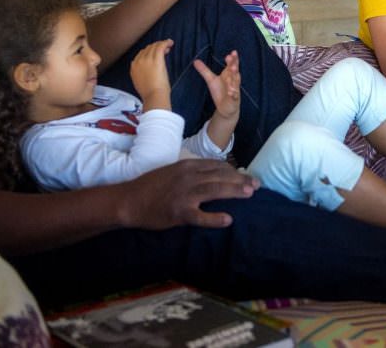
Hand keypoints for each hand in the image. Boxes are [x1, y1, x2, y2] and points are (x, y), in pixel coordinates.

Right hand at [118, 159, 258, 229]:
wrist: (129, 201)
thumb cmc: (151, 187)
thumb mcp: (173, 171)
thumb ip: (192, 172)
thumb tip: (214, 175)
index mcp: (187, 165)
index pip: (217, 166)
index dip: (234, 171)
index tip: (247, 175)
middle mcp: (188, 177)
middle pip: (221, 176)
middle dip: (241, 180)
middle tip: (257, 184)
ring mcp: (184, 195)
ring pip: (216, 190)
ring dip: (235, 191)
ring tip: (250, 194)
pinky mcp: (179, 213)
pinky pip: (201, 216)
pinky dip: (215, 218)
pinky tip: (227, 220)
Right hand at [130, 40, 173, 110]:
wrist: (154, 96)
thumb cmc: (150, 93)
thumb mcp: (140, 82)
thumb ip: (141, 73)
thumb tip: (147, 70)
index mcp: (133, 67)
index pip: (141, 54)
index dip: (149, 52)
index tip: (157, 54)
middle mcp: (138, 61)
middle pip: (147, 49)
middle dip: (155, 47)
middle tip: (164, 50)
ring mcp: (146, 60)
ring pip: (154, 46)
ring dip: (161, 44)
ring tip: (168, 46)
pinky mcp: (156, 60)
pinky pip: (160, 46)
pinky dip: (165, 43)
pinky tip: (170, 42)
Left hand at [194, 50, 241, 122]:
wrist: (225, 108)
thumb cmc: (220, 92)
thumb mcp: (211, 80)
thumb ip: (204, 70)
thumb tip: (195, 60)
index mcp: (229, 75)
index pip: (232, 65)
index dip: (232, 59)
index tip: (232, 52)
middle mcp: (233, 81)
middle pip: (234, 71)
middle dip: (234, 64)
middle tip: (231, 57)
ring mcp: (235, 89)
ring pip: (236, 82)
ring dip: (235, 76)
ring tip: (233, 69)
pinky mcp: (234, 99)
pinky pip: (234, 95)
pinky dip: (233, 93)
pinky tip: (231, 91)